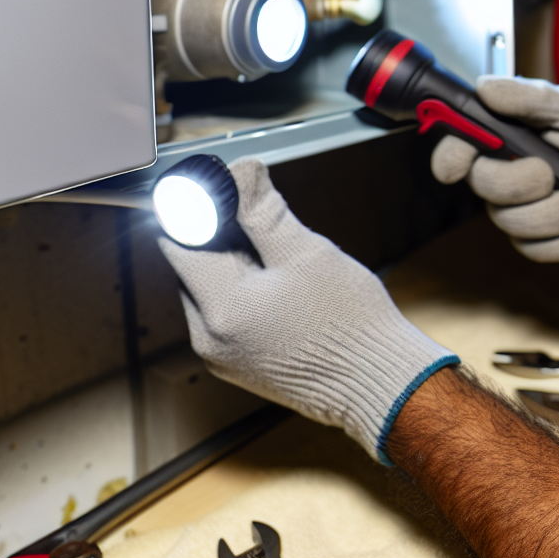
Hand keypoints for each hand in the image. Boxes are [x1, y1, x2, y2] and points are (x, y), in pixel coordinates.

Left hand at [160, 158, 456, 460]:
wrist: (381, 385)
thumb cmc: (350, 326)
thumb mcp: (306, 253)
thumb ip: (262, 210)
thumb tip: (238, 172)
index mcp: (220, 309)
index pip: (178, 242)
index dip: (199, 210)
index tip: (227, 194)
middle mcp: (209, 340)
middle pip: (193, 268)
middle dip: (223, 240)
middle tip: (269, 231)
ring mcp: (223, 357)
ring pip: (212, 292)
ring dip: (237, 268)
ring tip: (285, 267)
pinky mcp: (241, 367)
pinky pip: (228, 317)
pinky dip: (248, 295)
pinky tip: (286, 293)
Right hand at [430, 76, 558, 261]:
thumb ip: (531, 99)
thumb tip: (485, 86)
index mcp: (506, 138)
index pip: (458, 148)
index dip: (449, 156)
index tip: (456, 165)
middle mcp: (504, 175)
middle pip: (484, 188)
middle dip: (519, 184)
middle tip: (552, 175)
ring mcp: (519, 212)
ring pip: (514, 225)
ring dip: (558, 214)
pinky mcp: (539, 241)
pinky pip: (539, 251)